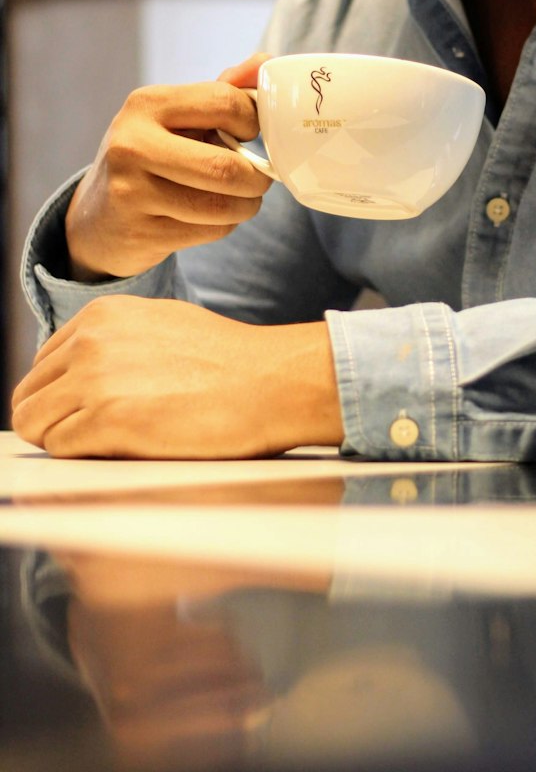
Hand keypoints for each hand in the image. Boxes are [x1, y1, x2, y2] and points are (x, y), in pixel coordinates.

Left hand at [10, 297, 343, 457]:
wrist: (269, 382)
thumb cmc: (228, 361)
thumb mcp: (162, 325)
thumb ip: (115, 341)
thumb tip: (84, 370)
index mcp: (102, 314)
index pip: (43, 363)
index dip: (60, 394)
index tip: (84, 412)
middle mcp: (91, 341)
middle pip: (30, 394)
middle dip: (53, 419)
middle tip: (90, 436)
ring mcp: (95, 380)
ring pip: (34, 423)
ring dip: (62, 440)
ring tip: (105, 445)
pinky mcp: (107, 420)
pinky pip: (60, 448)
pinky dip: (80, 457)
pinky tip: (118, 451)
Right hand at [65, 54, 272, 280]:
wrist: (98, 218)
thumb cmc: (152, 156)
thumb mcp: (177, 117)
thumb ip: (223, 91)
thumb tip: (265, 64)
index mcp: (146, 105)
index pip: (224, 103)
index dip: (253, 121)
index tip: (250, 134)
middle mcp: (131, 145)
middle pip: (225, 166)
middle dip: (257, 177)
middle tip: (259, 178)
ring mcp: (131, 192)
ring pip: (222, 205)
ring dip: (246, 205)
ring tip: (240, 199)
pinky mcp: (139, 232)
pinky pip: (211, 231)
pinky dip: (225, 225)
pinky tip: (210, 217)